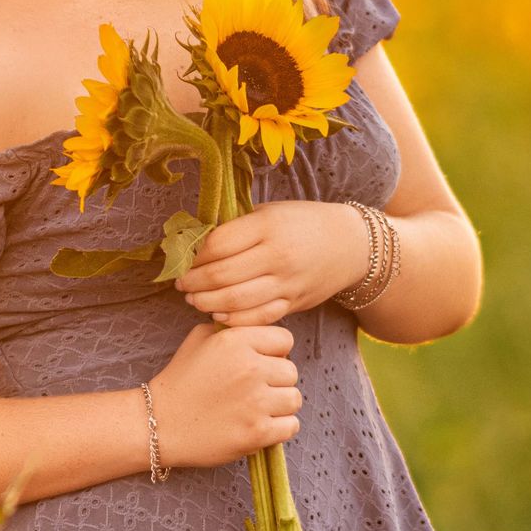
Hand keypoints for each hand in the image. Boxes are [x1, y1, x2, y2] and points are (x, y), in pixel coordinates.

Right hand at [148, 322, 299, 467]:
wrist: (159, 423)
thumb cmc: (180, 380)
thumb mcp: (199, 339)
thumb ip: (233, 330)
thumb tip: (259, 331)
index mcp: (237, 341)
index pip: (285, 340)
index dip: (274, 353)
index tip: (260, 365)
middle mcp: (250, 368)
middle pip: (291, 371)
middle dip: (276, 381)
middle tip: (254, 391)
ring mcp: (256, 402)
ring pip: (294, 399)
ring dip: (280, 405)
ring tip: (257, 409)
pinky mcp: (257, 432)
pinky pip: (291, 426)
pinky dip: (279, 428)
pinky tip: (259, 426)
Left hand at [178, 201, 366, 324]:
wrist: (350, 245)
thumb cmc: (303, 223)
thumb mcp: (270, 212)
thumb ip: (237, 226)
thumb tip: (195, 238)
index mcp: (268, 226)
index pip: (217, 244)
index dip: (193, 255)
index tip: (182, 258)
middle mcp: (277, 256)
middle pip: (221, 275)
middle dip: (193, 282)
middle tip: (181, 283)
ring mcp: (286, 283)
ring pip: (235, 301)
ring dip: (206, 302)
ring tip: (193, 298)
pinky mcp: (293, 304)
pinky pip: (256, 318)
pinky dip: (232, 319)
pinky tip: (217, 313)